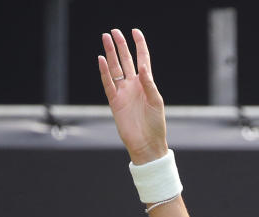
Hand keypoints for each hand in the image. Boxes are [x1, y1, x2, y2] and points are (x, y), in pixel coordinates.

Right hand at [98, 28, 168, 164]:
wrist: (146, 144)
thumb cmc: (156, 124)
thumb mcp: (157, 102)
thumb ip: (150, 84)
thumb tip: (143, 67)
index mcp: (147, 84)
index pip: (142, 59)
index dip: (139, 45)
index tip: (135, 31)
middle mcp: (134, 86)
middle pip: (126, 60)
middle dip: (120, 45)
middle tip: (114, 31)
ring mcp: (123, 93)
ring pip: (115, 68)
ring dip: (110, 54)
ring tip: (105, 38)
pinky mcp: (114, 102)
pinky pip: (108, 83)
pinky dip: (104, 72)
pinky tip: (102, 59)